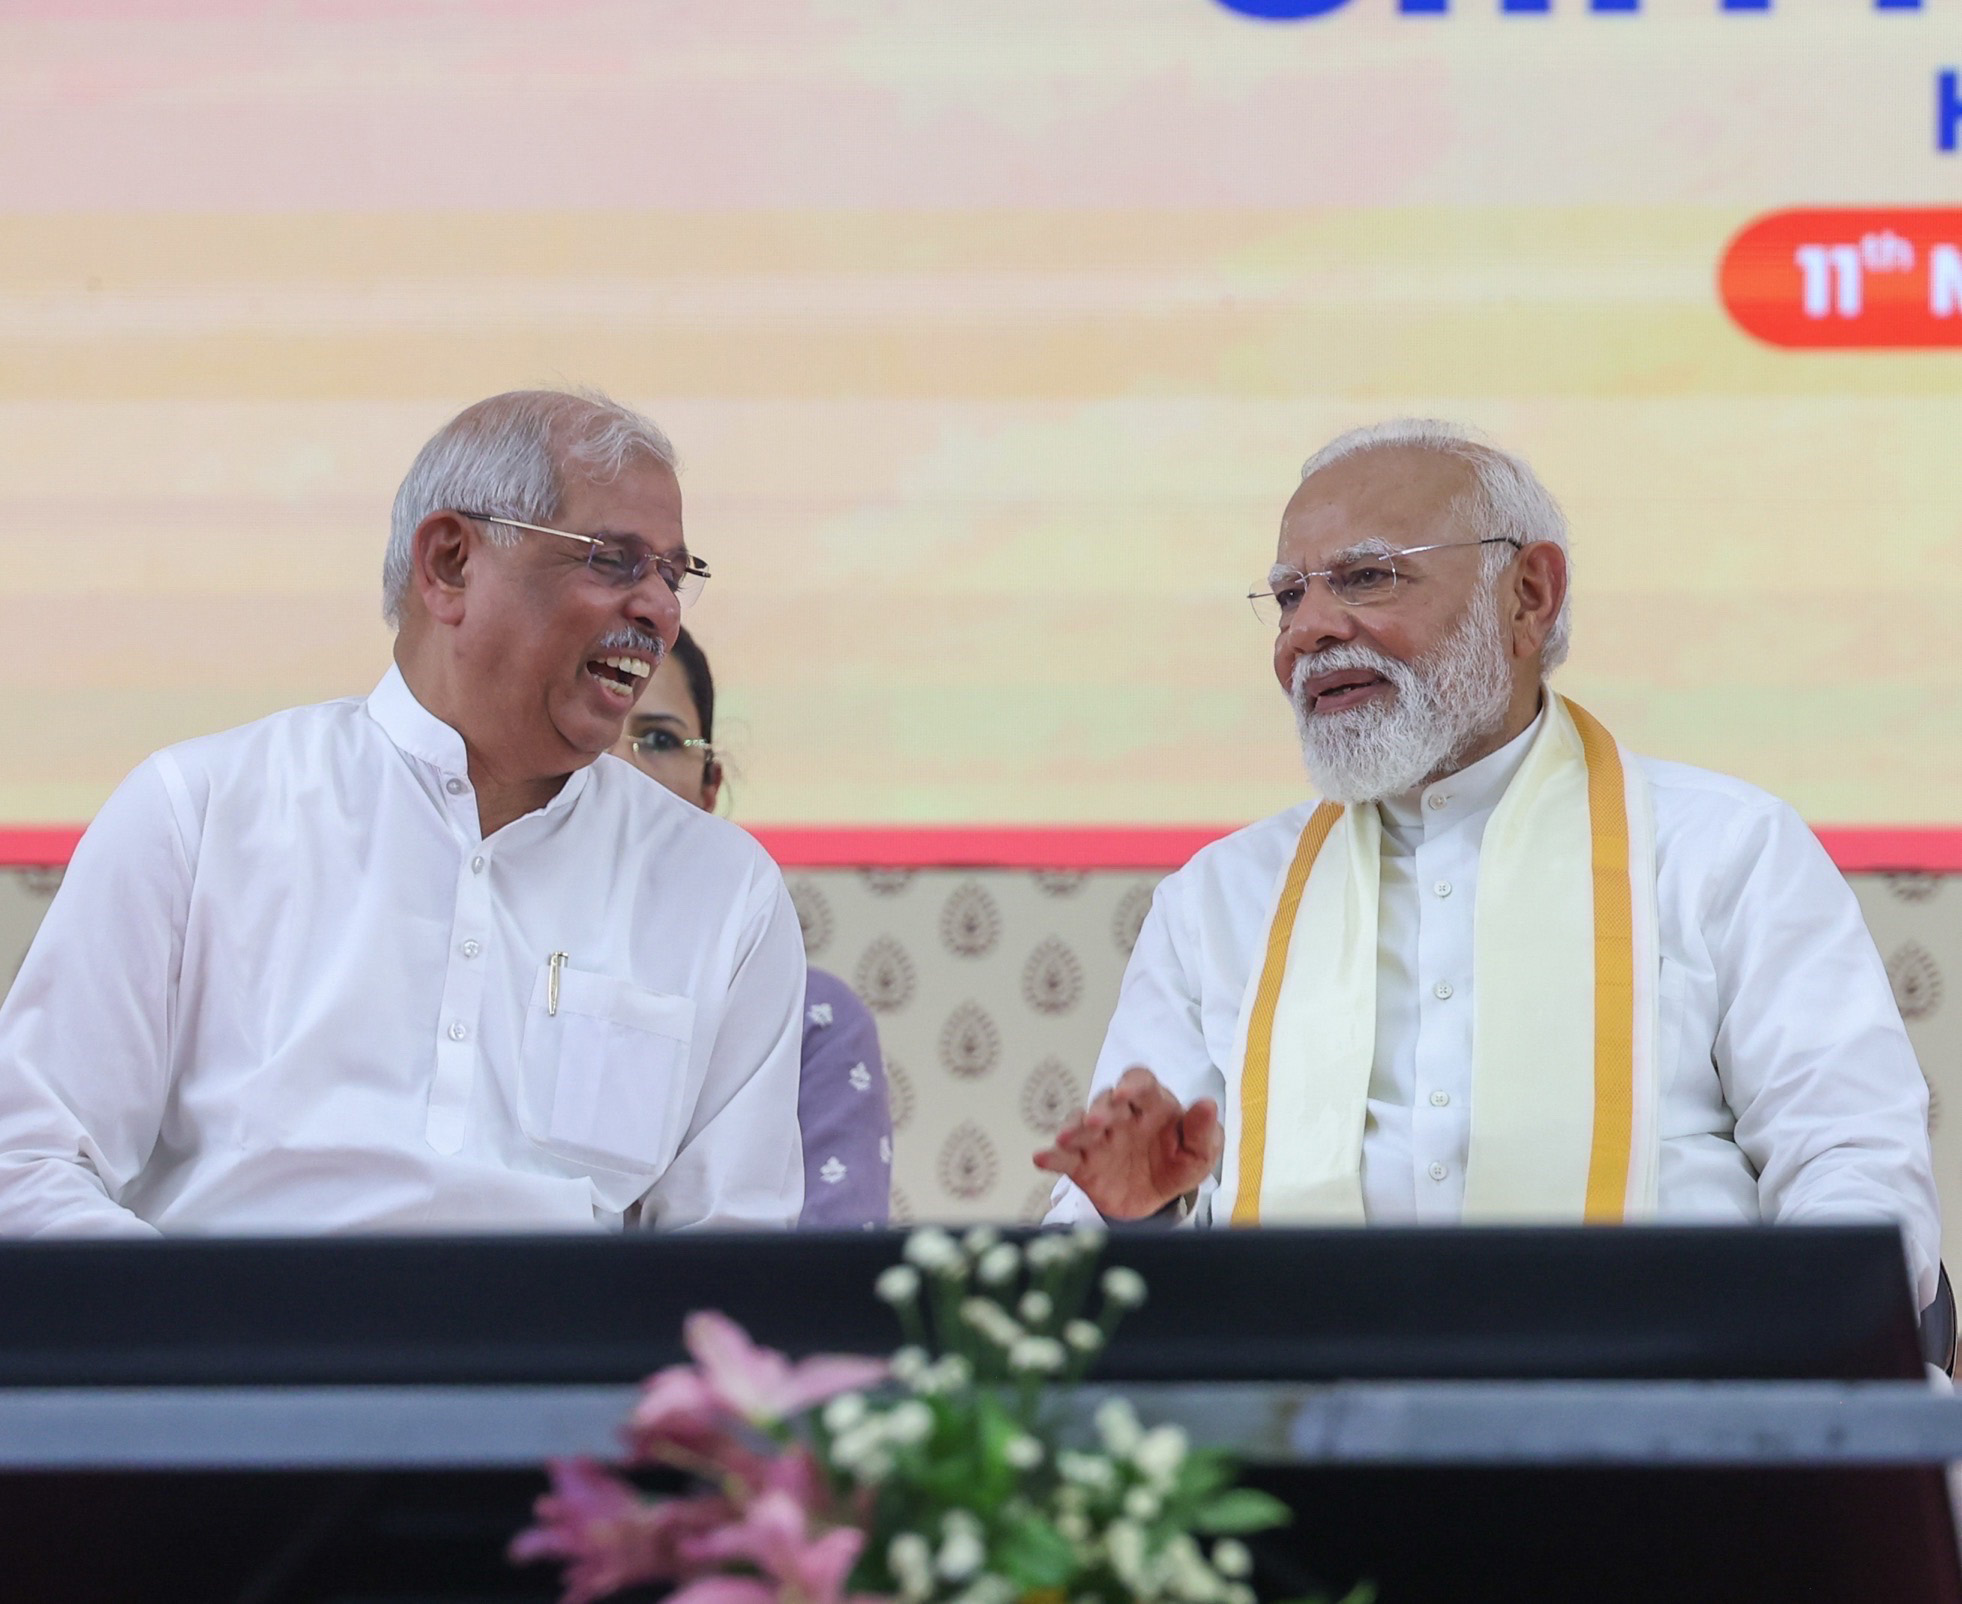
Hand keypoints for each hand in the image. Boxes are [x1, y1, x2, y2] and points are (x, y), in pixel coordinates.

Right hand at [1032, 1066, 1222, 1221]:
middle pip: (1105, 1102)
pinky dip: (1051, 1157)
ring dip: (1073, 1129)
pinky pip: (1064, 1157)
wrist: (1157, 1202)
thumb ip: (1204, 1131)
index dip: (1131, 1084)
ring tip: (1066, 1138)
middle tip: (1097, 1122)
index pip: (1140, 1082)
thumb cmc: (1179, 1164)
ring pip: (1080, 1125)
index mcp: (1152, 1106)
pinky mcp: (1082, 1164)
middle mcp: (1121, 1116)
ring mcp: (1098, 1139)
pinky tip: (1042, 1158)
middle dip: (1099, 1109)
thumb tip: (1207, 1103)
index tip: (1125, 1093)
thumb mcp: (1200, 1153)